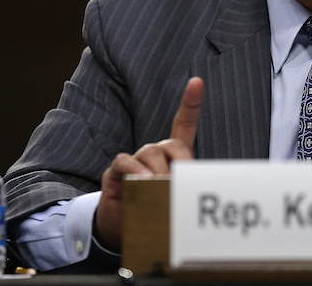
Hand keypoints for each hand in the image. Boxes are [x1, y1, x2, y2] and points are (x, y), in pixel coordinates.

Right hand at [93, 77, 204, 251]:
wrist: (122, 229)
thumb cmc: (155, 210)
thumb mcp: (175, 200)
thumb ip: (185, 189)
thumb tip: (192, 186)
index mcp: (173, 157)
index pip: (184, 125)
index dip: (191, 103)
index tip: (197, 81)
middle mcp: (155, 154)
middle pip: (172, 143)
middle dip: (182, 161)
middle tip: (183, 182)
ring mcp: (135, 161)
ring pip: (151, 152)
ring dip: (159, 172)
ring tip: (161, 189)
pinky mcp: (115, 172)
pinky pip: (125, 161)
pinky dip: (134, 170)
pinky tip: (142, 181)